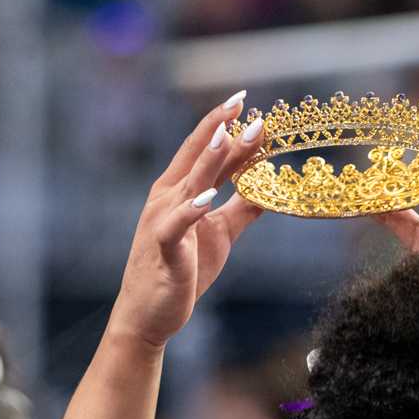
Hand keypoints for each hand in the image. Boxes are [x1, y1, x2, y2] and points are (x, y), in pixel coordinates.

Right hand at [107, 95, 268, 349]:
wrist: (148, 316)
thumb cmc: (180, 273)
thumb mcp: (219, 235)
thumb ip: (241, 209)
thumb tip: (269, 188)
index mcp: (178, 191)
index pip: (201, 150)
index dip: (221, 124)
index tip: (245, 102)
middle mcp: (166, 198)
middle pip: (197, 158)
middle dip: (220, 130)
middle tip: (245, 105)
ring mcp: (163, 221)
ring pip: (189, 183)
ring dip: (211, 159)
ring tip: (229, 134)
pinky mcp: (165, 248)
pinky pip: (178, 225)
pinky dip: (192, 209)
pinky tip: (209, 197)